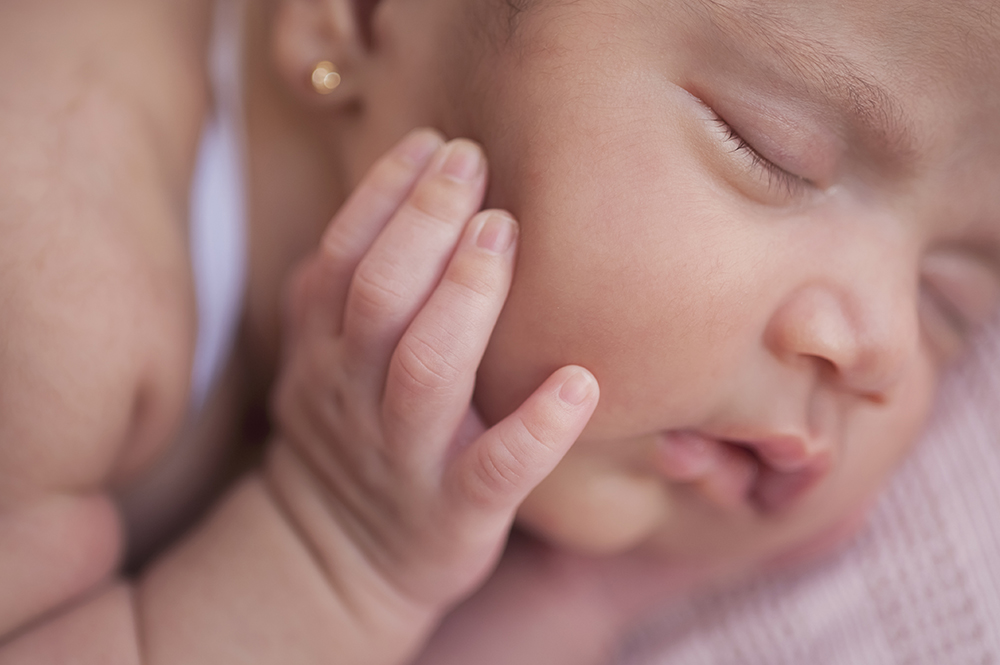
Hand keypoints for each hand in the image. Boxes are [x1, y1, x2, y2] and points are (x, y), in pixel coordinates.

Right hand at [266, 130, 598, 656]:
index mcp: (325, 353)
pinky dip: (537, 427)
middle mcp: (356, 397)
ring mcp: (405, 457)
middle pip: (379, 299)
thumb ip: (341, 288)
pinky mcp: (454, 513)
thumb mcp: (320, 363)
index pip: (342, 259)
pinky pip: (495, 471)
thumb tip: (393, 189)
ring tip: (504, 231)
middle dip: (424, 223)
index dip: (382, 196)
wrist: (333, 564)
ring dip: (466, 297)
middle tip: (473, 162)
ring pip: (426, 371)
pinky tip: (581, 382)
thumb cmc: (350, 439)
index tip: (434, 143)